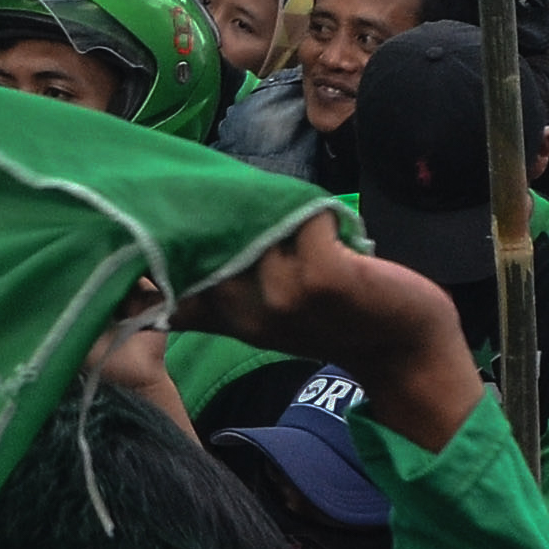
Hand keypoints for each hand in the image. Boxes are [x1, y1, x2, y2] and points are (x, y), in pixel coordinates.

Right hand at [173, 218, 477, 447]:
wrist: (406, 352)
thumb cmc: (337, 325)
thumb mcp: (266, 321)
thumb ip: (215, 301)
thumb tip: (154, 281)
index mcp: (230, 319)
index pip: (170, 293)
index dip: (154, 261)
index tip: (141, 229)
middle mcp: (251, 309)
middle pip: (212, 238)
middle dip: (224, 208)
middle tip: (245, 197)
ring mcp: (286, 294)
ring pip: (263, 220)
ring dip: (283, 209)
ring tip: (304, 221)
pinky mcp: (325, 277)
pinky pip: (308, 217)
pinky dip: (322, 213)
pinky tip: (336, 229)